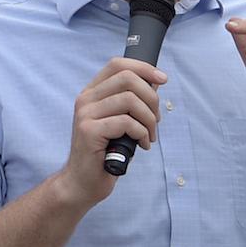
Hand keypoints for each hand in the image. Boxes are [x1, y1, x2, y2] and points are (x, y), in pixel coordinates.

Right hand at [54, 57, 165, 208]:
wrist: (82, 181)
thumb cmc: (105, 153)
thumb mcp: (119, 123)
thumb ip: (131, 103)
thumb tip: (154, 83)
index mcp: (92, 93)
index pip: (117, 65)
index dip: (143, 68)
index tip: (163, 79)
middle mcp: (86, 99)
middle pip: (127, 78)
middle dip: (151, 98)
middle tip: (155, 120)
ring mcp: (85, 114)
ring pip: (130, 100)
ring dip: (149, 119)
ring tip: (150, 136)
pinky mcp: (89, 131)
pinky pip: (126, 122)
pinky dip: (142, 133)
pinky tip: (142, 145)